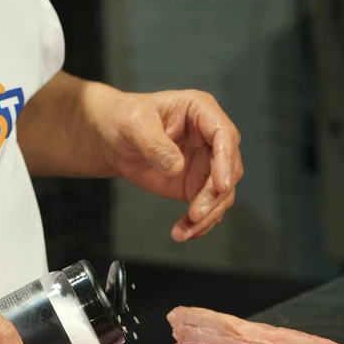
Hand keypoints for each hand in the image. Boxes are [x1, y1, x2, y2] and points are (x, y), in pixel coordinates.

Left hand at [98, 89, 242, 241]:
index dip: (226, 161)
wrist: (114, 139)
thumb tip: (175, 166)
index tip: (220, 186)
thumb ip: (154, 144)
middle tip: (197, 215)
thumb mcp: (134, 125)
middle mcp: (209, 137)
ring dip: (208, 215)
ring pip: (222, 193)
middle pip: (229, 168)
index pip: (224, 134)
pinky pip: (207, 207)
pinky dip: (198, 223)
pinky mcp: (197, 184)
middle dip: (216, 196)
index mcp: (200, 111)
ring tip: (186, 231)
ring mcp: (206, 163)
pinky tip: (184, 232)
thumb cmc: (125, 119)